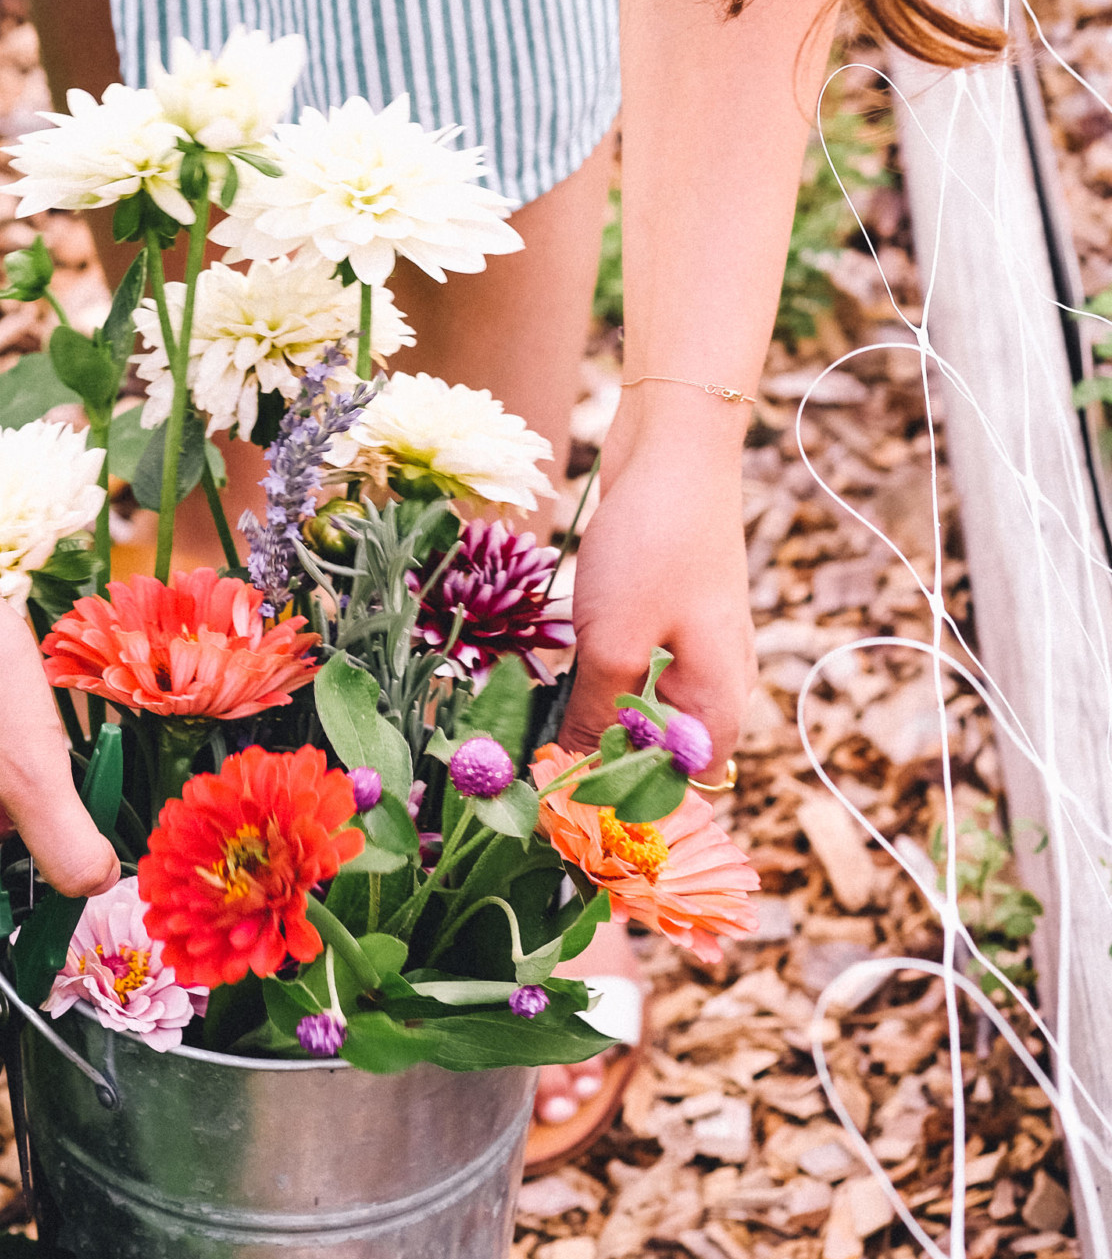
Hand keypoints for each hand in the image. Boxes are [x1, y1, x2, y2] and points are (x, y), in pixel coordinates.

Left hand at [559, 401, 755, 773]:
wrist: (675, 449)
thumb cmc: (653, 548)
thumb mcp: (615, 643)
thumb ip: (595, 718)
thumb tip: (572, 782)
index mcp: (720, 705)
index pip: (684, 791)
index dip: (627, 808)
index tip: (561, 808)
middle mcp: (718, 684)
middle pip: (662, 755)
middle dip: (602, 764)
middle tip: (537, 766)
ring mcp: (697, 647)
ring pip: (643, 710)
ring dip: (594, 719)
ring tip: (538, 724)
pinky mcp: (671, 617)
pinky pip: (636, 670)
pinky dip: (600, 679)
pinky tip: (559, 672)